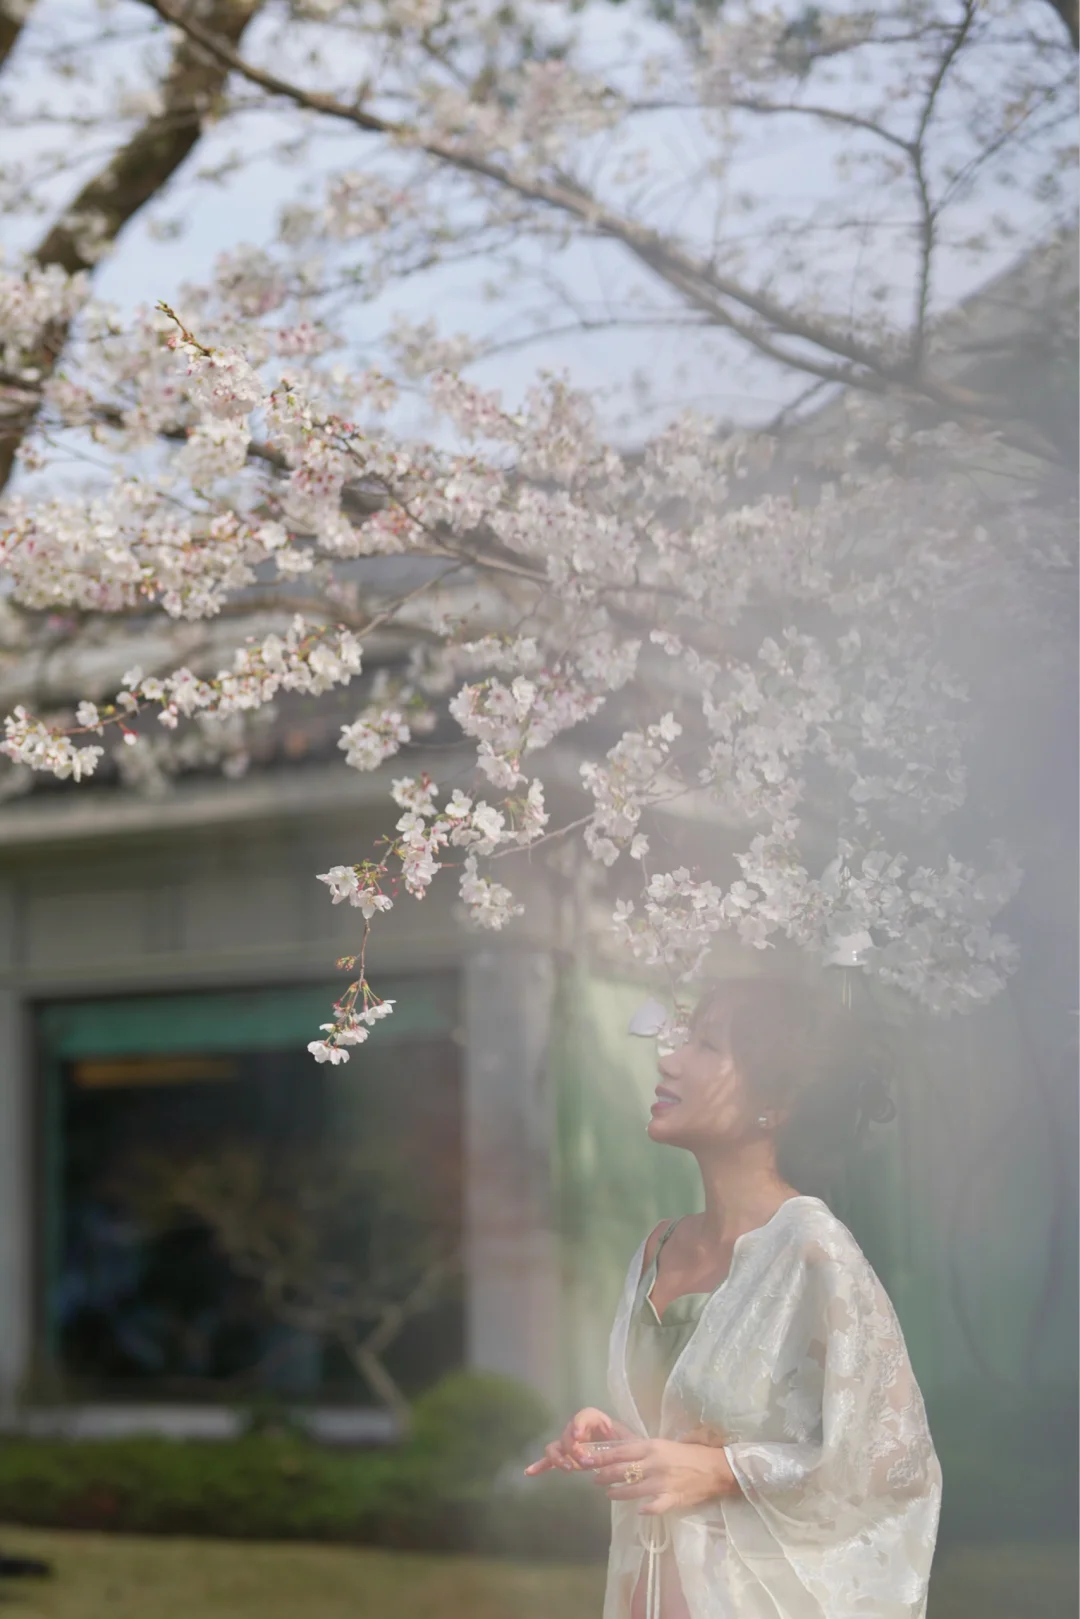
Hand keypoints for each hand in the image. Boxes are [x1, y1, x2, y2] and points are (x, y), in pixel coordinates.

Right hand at [524, 1407, 630, 1475]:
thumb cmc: (632, 1449)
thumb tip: (611, 1441)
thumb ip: (622, 1442)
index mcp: (597, 1421)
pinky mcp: (567, 1458)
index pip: (584, 1415)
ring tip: (569, 1469)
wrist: (631, 1460)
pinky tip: (529, 1472)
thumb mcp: (630, 1442)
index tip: (578, 1436)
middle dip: (573, 1448)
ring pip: (556, 1447)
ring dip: (559, 1458)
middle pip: (568, 1434)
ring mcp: (571, 1445)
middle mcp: (581, 1430)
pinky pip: (550, 1460)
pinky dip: (540, 1465)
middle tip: (586, 1462)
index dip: (578, 1423)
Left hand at [581, 1437, 738, 1515]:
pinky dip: (644, 1509)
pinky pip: (653, 1506)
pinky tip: (638, 1510)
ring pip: (632, 1490)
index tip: (590, 1460)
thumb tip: (623, 1452)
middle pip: (621, 1470)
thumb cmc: (689, 1453)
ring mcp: (662, 1483)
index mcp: (652, 1446)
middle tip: (595, 1479)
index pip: (620, 1451)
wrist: (715, 1468)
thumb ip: (645, 1450)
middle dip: (605, 1475)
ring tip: (609, 1493)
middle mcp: (654, 1463)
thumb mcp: (664, 1444)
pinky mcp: (671, 1499)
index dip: (603, 1457)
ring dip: (617, 1493)